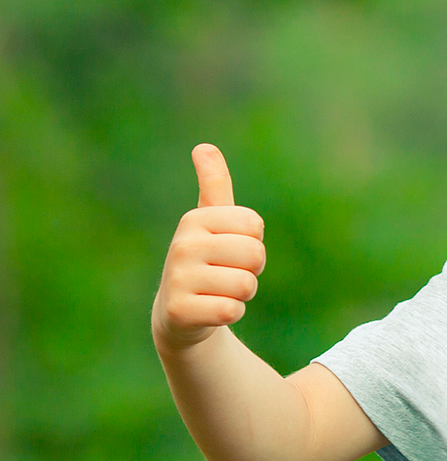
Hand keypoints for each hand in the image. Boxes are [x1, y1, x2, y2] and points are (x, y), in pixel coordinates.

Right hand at [152, 144, 265, 352]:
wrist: (178, 314)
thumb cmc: (205, 261)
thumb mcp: (210, 222)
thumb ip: (214, 186)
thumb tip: (204, 147)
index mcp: (194, 219)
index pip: (254, 226)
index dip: (253, 242)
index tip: (231, 250)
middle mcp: (182, 245)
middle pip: (255, 255)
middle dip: (251, 270)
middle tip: (227, 274)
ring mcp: (178, 278)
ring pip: (246, 285)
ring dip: (241, 294)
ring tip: (218, 292)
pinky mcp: (180, 311)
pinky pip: (232, 310)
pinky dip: (231, 313)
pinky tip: (212, 311)